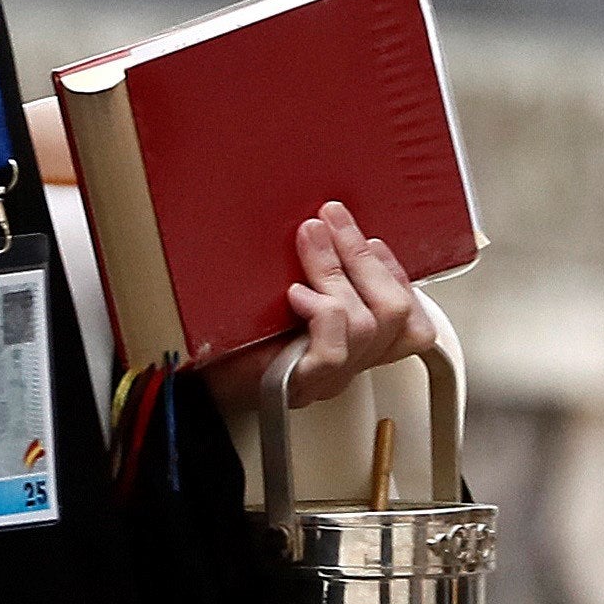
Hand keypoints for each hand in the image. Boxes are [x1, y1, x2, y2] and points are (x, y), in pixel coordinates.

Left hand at [204, 200, 435, 413]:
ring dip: (337, 271)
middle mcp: (350, 363)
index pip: (408, 315)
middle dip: (364, 257)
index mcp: (355, 343)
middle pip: (396, 314)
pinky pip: (335, 351)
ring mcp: (328, 378)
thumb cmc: (235, 339)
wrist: (196, 382)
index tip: (368, 236)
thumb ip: (314, 271)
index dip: (394, 271)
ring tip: (309, 238)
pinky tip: (296, 294)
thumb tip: (325, 223)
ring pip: (368, 325)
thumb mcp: (281, 293)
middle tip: (332, 218)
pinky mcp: (301, 384)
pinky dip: (322, 313)